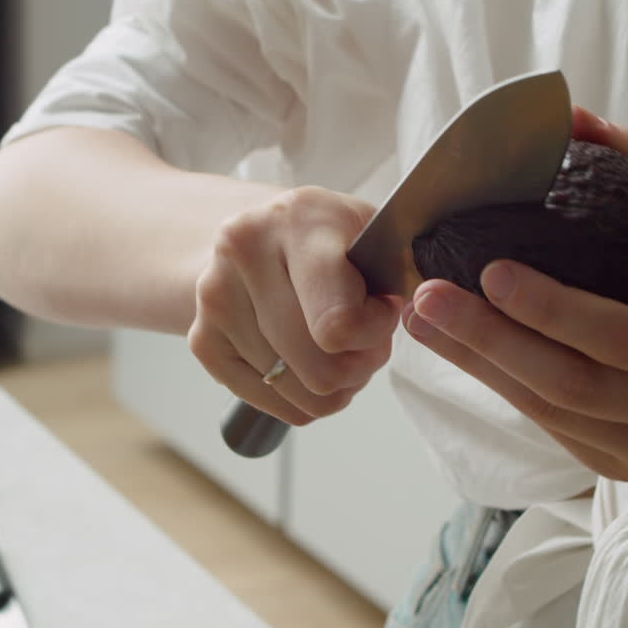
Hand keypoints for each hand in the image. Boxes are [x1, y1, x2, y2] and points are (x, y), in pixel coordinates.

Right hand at [189, 186, 402, 424]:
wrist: (253, 232)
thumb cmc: (327, 238)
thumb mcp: (373, 231)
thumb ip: (405, 268)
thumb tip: (425, 311)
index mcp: (298, 220)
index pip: (337, 324)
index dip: (375, 333)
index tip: (383, 309)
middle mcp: (244, 254)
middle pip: (322, 371)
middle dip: (360, 365)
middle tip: (366, 339)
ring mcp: (214, 300)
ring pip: (302, 396)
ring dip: (335, 383)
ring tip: (337, 344)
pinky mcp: (202, 341)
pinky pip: (276, 407)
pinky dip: (303, 397)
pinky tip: (307, 357)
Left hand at [401, 110, 627, 479]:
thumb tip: (570, 113)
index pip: (626, 336)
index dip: (554, 309)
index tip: (489, 269)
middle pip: (575, 384)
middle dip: (491, 340)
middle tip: (427, 294)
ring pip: (550, 412)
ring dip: (476, 364)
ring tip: (420, 317)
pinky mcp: (616, 468)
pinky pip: (545, 427)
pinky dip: (493, 383)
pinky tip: (450, 347)